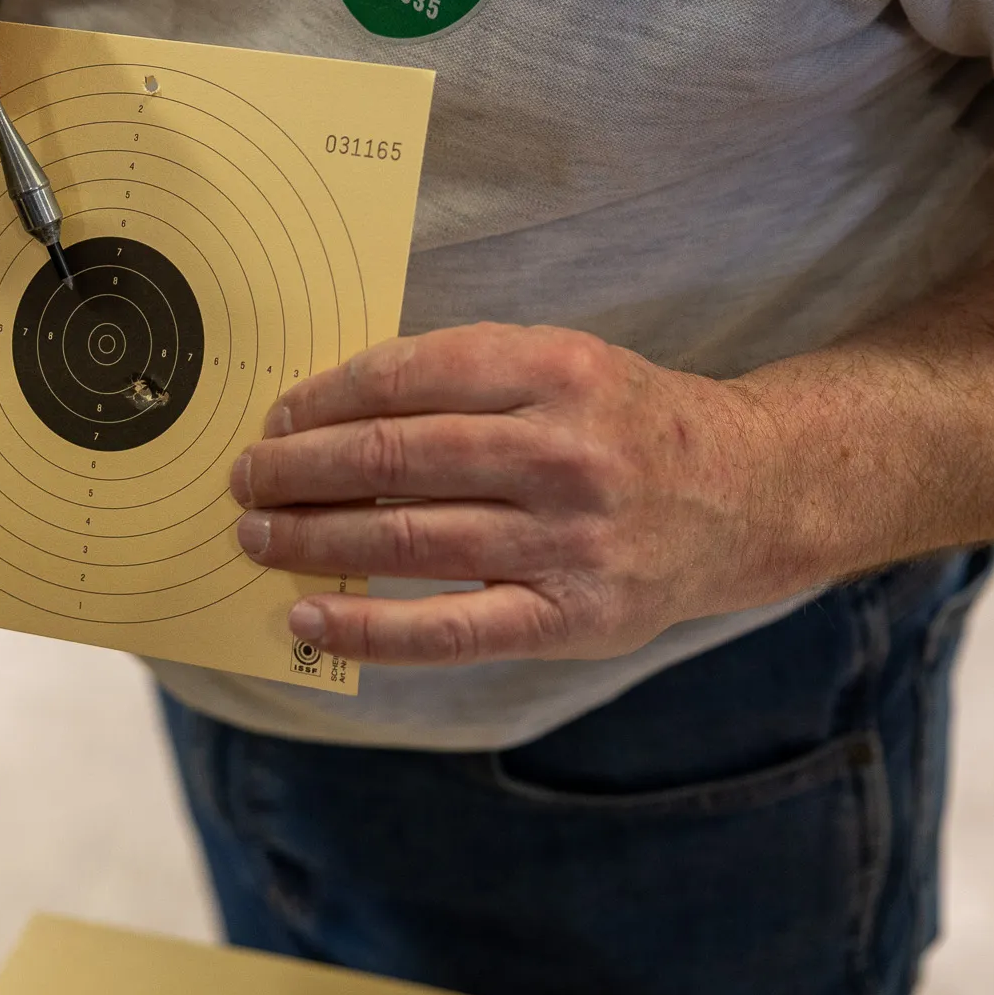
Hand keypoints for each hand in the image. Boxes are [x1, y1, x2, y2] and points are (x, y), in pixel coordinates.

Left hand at [229, 324, 793, 664]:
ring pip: (410, 537)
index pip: (406, 376)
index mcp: (555, 369)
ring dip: (314, 538)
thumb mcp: (560, 364)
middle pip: (395, 456)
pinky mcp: (571, 616)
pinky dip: (368, 626)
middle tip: (246, 479)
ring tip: (257, 537)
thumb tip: (326, 413)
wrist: (747, 494)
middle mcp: (562, 450)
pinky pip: (450, 630)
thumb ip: (462, 377)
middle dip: (299, 470)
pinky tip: (310, 615)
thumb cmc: (623, 425)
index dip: (323, 399)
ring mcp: (568, 538)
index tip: (277, 419)